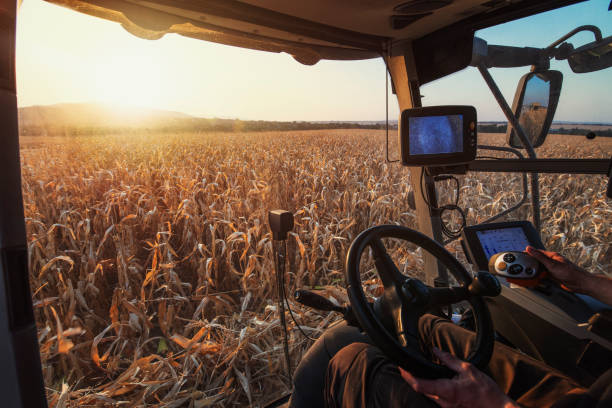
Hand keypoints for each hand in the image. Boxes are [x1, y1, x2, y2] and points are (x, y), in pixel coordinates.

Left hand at [399, 348, 517, 407]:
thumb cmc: (485, 392)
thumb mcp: (468, 370)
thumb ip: (449, 360)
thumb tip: (436, 350)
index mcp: (446, 391)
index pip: (419, 385)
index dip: (407, 376)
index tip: (402, 367)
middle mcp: (443, 402)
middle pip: (420, 390)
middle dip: (411, 378)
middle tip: (405, 366)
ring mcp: (446, 407)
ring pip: (427, 395)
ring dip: (421, 384)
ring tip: (416, 371)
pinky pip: (436, 399)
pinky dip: (431, 389)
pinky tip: (432, 382)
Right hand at [525, 246, 588, 291]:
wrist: (580, 283)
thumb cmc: (570, 272)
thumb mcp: (552, 264)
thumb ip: (539, 256)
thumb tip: (529, 248)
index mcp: (551, 256)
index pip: (536, 252)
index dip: (528, 253)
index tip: (519, 254)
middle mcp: (551, 262)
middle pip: (537, 261)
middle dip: (529, 263)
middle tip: (520, 266)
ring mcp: (552, 270)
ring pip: (539, 269)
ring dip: (533, 272)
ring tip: (525, 274)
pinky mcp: (553, 277)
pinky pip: (542, 276)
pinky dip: (537, 278)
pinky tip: (534, 280)